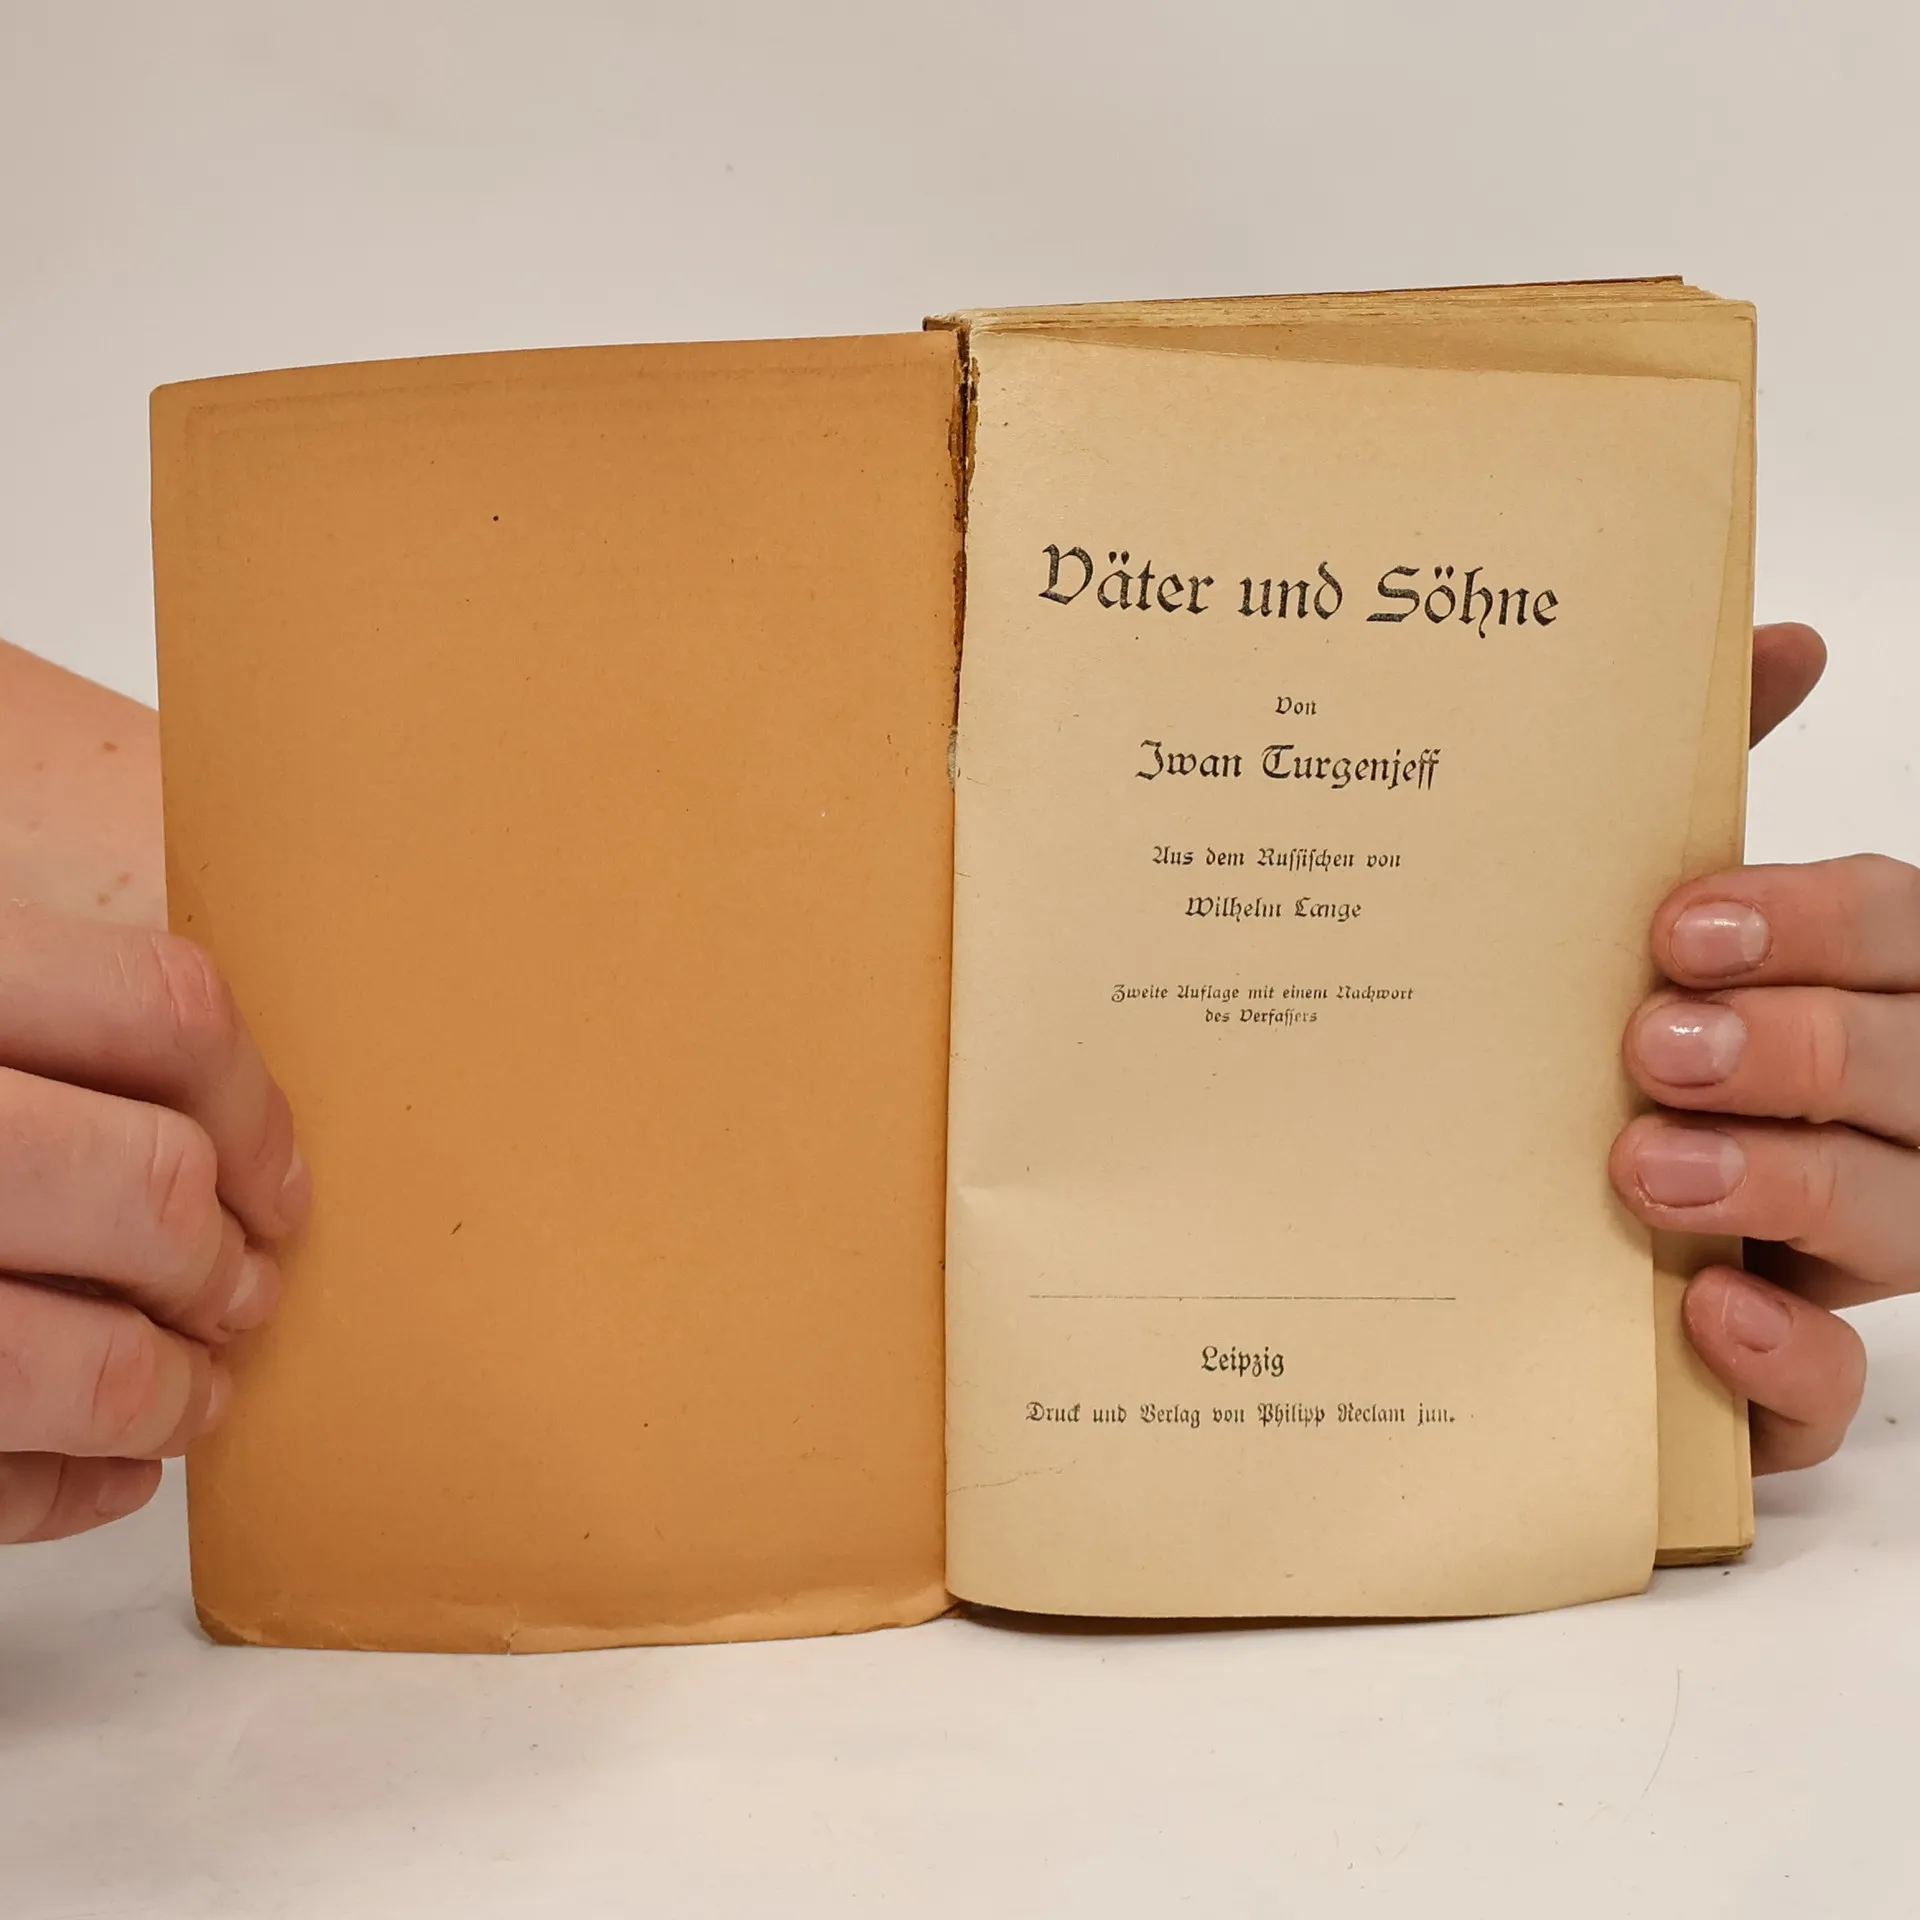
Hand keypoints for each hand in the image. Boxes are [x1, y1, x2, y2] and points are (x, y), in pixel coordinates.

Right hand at [0, 906, 306, 1540]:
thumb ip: (51, 1012)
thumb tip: (222, 1081)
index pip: (167, 1013)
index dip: (258, 1111)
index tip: (284, 1187)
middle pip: (154, 1187)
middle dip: (224, 1261)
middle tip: (245, 1291)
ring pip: (91, 1361)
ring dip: (172, 1394)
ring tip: (192, 1397)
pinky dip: (68, 1489)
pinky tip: (102, 1472)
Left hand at [1612, 622, 1912, 1471]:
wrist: (1487, 1221)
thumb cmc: (1603, 1044)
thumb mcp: (1646, 922)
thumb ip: (1710, 778)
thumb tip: (1781, 635)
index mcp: (1851, 990)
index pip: (1901, 932)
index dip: (1814, 925)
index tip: (1678, 927)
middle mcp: (1879, 1114)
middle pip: (1916, 1069)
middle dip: (1800, 1049)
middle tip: (1653, 1043)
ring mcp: (1845, 1247)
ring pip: (1902, 1221)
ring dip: (1785, 1183)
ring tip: (1647, 1163)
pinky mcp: (1782, 1372)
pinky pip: (1835, 1388)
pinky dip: (1785, 1356)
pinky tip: (1705, 1306)